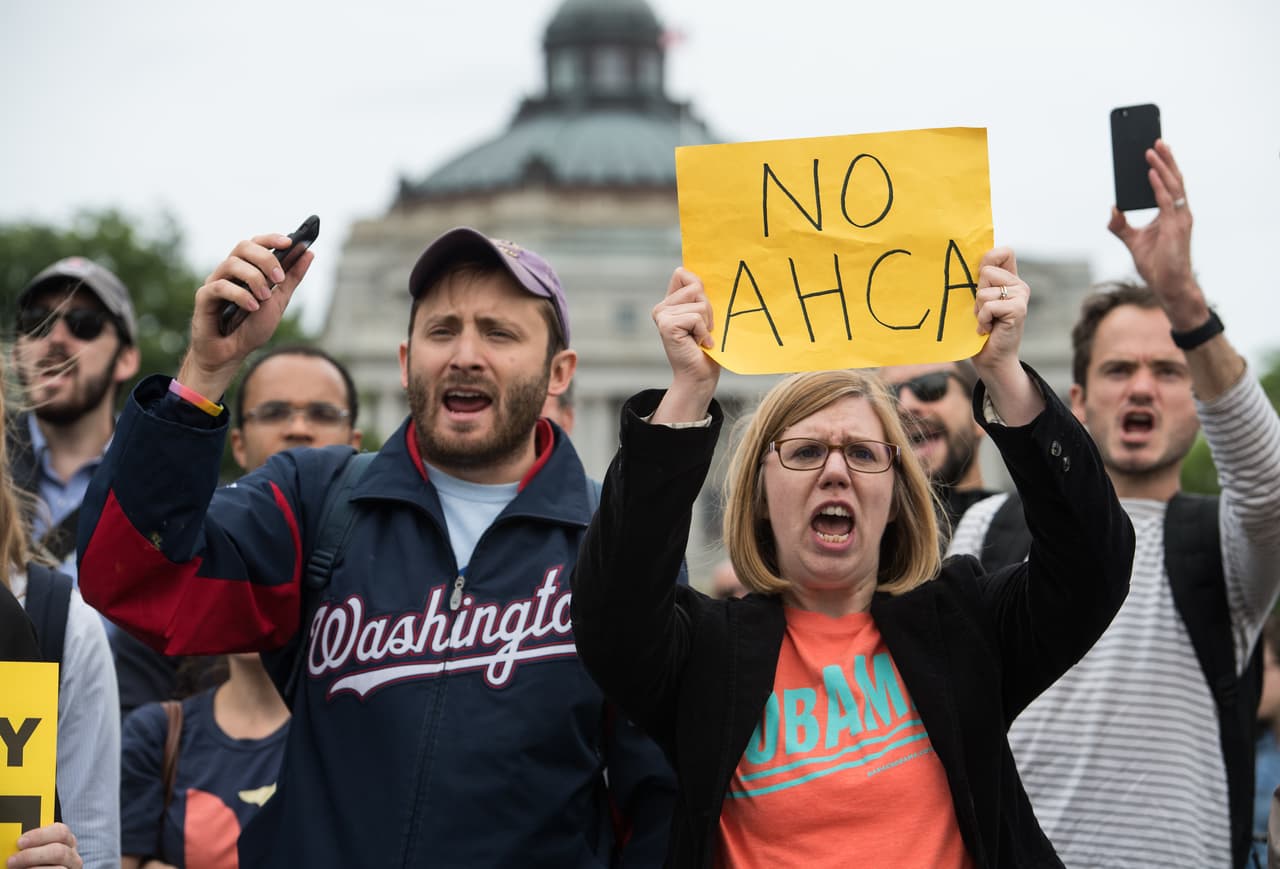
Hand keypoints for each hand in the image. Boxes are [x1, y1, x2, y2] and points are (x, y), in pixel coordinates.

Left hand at [7, 822, 81, 868]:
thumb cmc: (33, 862)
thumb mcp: (36, 849)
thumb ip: (31, 844)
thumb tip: (17, 844)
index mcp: (66, 841)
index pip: (60, 831)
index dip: (39, 835)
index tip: (20, 842)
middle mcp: (72, 854)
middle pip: (59, 850)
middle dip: (32, 855)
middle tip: (13, 860)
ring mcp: (71, 868)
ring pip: (59, 868)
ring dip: (34, 868)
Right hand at [180, 232, 314, 397]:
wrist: (232, 354)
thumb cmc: (251, 327)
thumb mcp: (279, 301)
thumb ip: (291, 279)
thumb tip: (309, 253)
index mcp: (246, 269)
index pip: (256, 243)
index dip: (271, 238)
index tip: (290, 242)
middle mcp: (229, 272)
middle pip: (243, 246)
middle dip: (265, 258)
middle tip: (279, 278)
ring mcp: (215, 282)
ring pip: (231, 263)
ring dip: (254, 278)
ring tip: (265, 297)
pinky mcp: (203, 297)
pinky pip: (220, 287)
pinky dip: (240, 295)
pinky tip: (253, 307)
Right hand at [650, 267, 719, 423]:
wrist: (700, 375)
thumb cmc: (706, 347)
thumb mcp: (704, 315)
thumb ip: (700, 295)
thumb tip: (701, 278)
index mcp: (669, 302)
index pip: (683, 273)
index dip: (699, 288)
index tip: (702, 312)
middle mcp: (661, 307)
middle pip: (696, 287)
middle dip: (708, 310)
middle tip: (703, 330)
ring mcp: (662, 315)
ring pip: (700, 304)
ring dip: (707, 323)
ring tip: (700, 338)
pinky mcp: (667, 325)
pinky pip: (696, 317)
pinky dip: (703, 332)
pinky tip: (699, 344)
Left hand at [971, 247, 1042, 425]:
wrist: (991, 358)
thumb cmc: (981, 328)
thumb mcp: (978, 300)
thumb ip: (979, 280)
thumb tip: (963, 258)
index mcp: (1010, 278)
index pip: (1004, 252)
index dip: (989, 258)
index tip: (979, 278)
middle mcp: (1019, 284)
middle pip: (986, 271)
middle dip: (976, 293)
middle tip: (983, 311)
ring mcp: (1021, 296)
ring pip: (983, 290)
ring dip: (978, 309)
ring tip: (986, 321)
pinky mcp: (1019, 309)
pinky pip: (988, 305)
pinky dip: (982, 320)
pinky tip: (987, 329)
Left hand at [1107, 139, 1205, 328]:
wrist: (1168, 286)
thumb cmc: (1156, 264)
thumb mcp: (1132, 241)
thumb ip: (1120, 225)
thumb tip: (1111, 208)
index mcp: (1171, 213)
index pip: (1168, 184)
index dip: (1162, 166)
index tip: (1154, 148)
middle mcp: (1179, 212)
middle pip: (1173, 179)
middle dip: (1165, 158)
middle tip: (1155, 138)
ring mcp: (1180, 219)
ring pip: (1172, 185)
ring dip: (1162, 166)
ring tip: (1151, 149)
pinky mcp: (1175, 227)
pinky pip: (1166, 201)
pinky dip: (1158, 186)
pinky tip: (1150, 173)